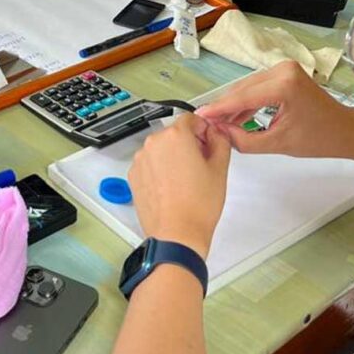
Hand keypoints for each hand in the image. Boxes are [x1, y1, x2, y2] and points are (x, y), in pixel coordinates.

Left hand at [129, 114, 230, 258]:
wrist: (177, 235)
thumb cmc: (198, 206)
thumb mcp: (220, 168)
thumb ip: (220, 141)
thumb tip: (216, 133)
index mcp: (176, 136)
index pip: (191, 118)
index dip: (203, 129)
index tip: (209, 142)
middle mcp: (154, 143)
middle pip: (174, 133)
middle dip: (188, 144)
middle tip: (202, 165)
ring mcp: (141, 160)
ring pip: (161, 149)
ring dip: (173, 157)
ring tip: (186, 181)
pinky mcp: (133, 176)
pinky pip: (150, 164)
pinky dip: (160, 170)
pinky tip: (173, 188)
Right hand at [198, 61, 352, 157]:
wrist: (345, 130)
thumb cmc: (319, 139)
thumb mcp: (278, 144)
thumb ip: (245, 140)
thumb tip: (219, 132)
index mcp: (284, 85)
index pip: (243, 97)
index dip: (219, 108)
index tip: (199, 116)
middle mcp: (283, 69)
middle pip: (242, 88)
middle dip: (223, 106)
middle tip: (205, 123)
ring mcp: (284, 68)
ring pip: (247, 87)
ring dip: (233, 104)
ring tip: (217, 122)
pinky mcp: (284, 72)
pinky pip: (257, 86)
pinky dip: (246, 101)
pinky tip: (235, 116)